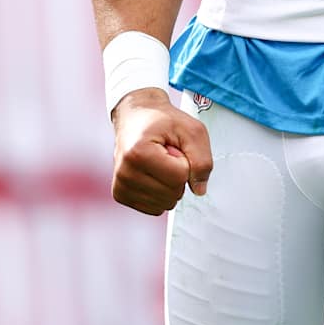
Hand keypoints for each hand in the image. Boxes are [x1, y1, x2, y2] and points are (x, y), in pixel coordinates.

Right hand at [110, 88, 211, 213]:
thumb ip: (203, 159)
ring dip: (170, 184)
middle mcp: (124, 172)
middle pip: (173, 193)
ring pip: (165, 204)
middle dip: (179, 174)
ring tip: (159, 162)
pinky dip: (161, 193)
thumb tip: (200, 190)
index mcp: (138, 153)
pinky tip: (153, 173)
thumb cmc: (163, 121)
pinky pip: (154, 208)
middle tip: (167, 154)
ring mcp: (120, 185)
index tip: (174, 147)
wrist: (136, 116)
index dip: (186, 162)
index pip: (180, 176)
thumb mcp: (192, 130)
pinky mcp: (120, 194)